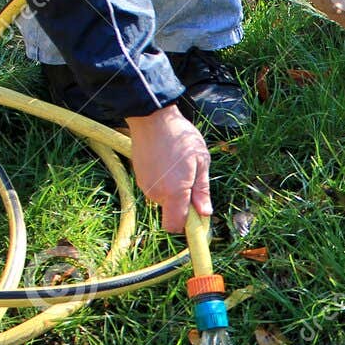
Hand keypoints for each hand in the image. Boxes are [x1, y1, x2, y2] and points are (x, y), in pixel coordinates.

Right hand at [127, 105, 211, 233]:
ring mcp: (145, 185)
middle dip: (183, 204)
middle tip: (192, 180)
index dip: (187, 226)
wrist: (152, 117)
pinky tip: (168, 164)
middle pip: (171, 213)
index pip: (175, 225)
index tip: (197, 216)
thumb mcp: (201, 161)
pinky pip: (155, 189)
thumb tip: (205, 213)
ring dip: (173, 192)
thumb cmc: (180, 137)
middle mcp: (156, 193)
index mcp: (174, 192)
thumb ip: (202, 190)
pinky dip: (163, 183)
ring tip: (179, 167)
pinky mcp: (139, 177)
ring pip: (163, 200)